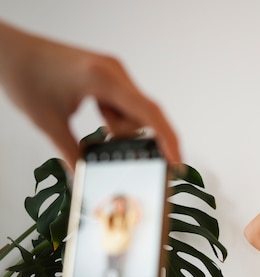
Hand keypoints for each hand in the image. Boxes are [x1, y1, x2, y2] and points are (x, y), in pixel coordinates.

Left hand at [0, 21, 180, 166]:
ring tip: (96, 122)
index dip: (168, 140)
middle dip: (129, 133)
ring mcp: (113, 72)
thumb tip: (85, 177)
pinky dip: (114, 115)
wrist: (8, 49)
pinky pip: (123, 102)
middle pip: (142, 114)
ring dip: (118, 125)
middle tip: (109, 140)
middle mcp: (115, 72)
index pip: (148, 113)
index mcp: (104, 80)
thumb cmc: (23, 76)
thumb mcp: (48, 122)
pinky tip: (99, 116)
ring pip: (132, 110)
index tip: (177, 162)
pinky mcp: (108, 74)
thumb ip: (71, 152)